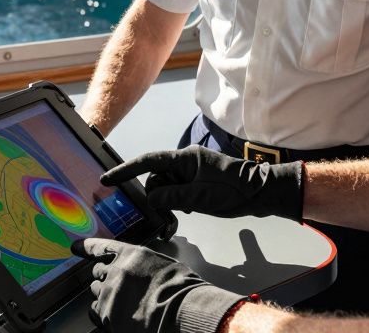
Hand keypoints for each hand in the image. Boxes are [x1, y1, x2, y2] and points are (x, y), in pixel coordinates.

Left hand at [71, 238, 244, 332]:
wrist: (180, 312)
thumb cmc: (181, 291)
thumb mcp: (165, 265)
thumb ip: (145, 266)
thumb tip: (141, 273)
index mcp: (132, 255)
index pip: (102, 246)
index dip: (86, 247)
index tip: (75, 247)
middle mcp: (116, 270)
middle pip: (98, 272)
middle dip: (105, 279)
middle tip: (119, 289)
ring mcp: (109, 292)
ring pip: (95, 291)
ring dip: (104, 296)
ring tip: (122, 304)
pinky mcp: (106, 314)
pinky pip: (93, 311)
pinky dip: (101, 314)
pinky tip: (114, 316)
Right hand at [101, 146, 302, 220]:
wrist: (260, 193)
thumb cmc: (233, 191)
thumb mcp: (200, 196)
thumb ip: (172, 196)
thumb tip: (152, 198)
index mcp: (184, 158)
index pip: (148, 161)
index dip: (126, 170)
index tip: (108, 179)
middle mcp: (185, 162)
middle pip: (156, 179)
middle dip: (159, 196)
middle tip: (175, 211)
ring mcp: (191, 172)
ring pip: (165, 188)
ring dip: (170, 201)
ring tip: (187, 211)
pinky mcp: (196, 181)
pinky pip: (176, 191)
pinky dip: (178, 202)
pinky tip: (191, 209)